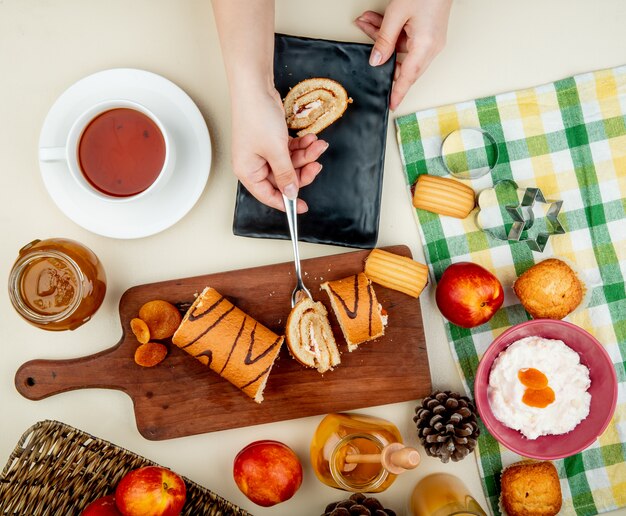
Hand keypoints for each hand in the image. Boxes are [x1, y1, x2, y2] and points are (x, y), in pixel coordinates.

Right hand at [230, 88, 327, 213]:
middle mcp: (255, 164)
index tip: (303, 206)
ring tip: (317, 145)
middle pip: (284, 179)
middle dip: (302, 171)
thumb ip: (286, 175)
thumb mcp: (276, 151)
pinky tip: (311, 139)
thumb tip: (291, 193)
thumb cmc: (257, 117)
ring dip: (306, 155)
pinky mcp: (273, 140)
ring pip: (291, 163)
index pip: (268, 196)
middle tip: (316, 165)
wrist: (255, 87)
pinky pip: (291, 150)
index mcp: (248, 172)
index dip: (287, 202)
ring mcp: (264, 152)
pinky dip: (302, 146)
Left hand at [355, 0, 451, 109]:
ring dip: (383, 38)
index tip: (391, 105)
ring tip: (366, 22)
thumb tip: (376, 60)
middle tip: (366, 52)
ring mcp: (431, 40)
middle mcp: (432, 46)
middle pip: (403, 64)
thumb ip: (384, 39)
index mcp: (425, 46)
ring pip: (401, 49)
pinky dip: (391, 32)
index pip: (408, 77)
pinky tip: (375, 21)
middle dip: (382, 57)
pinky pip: (406, 39)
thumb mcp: (397, 13)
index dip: (398, 92)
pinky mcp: (429, 32)